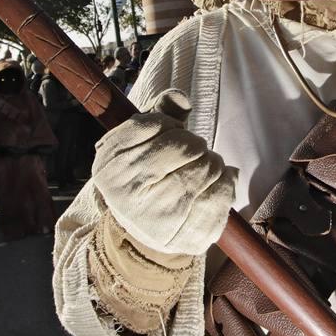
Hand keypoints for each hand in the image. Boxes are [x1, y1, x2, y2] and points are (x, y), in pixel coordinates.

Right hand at [91, 89, 235, 256]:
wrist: (148, 235)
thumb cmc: (147, 178)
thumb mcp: (143, 143)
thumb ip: (161, 114)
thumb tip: (180, 97)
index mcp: (109, 169)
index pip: (152, 124)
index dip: (169, 125)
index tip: (169, 135)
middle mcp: (128, 198)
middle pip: (186, 145)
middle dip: (194, 144)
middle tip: (190, 155)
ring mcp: (160, 222)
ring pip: (208, 167)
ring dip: (212, 162)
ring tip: (199, 171)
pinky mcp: (190, 237)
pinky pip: (224, 193)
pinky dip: (226, 181)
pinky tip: (212, 186)